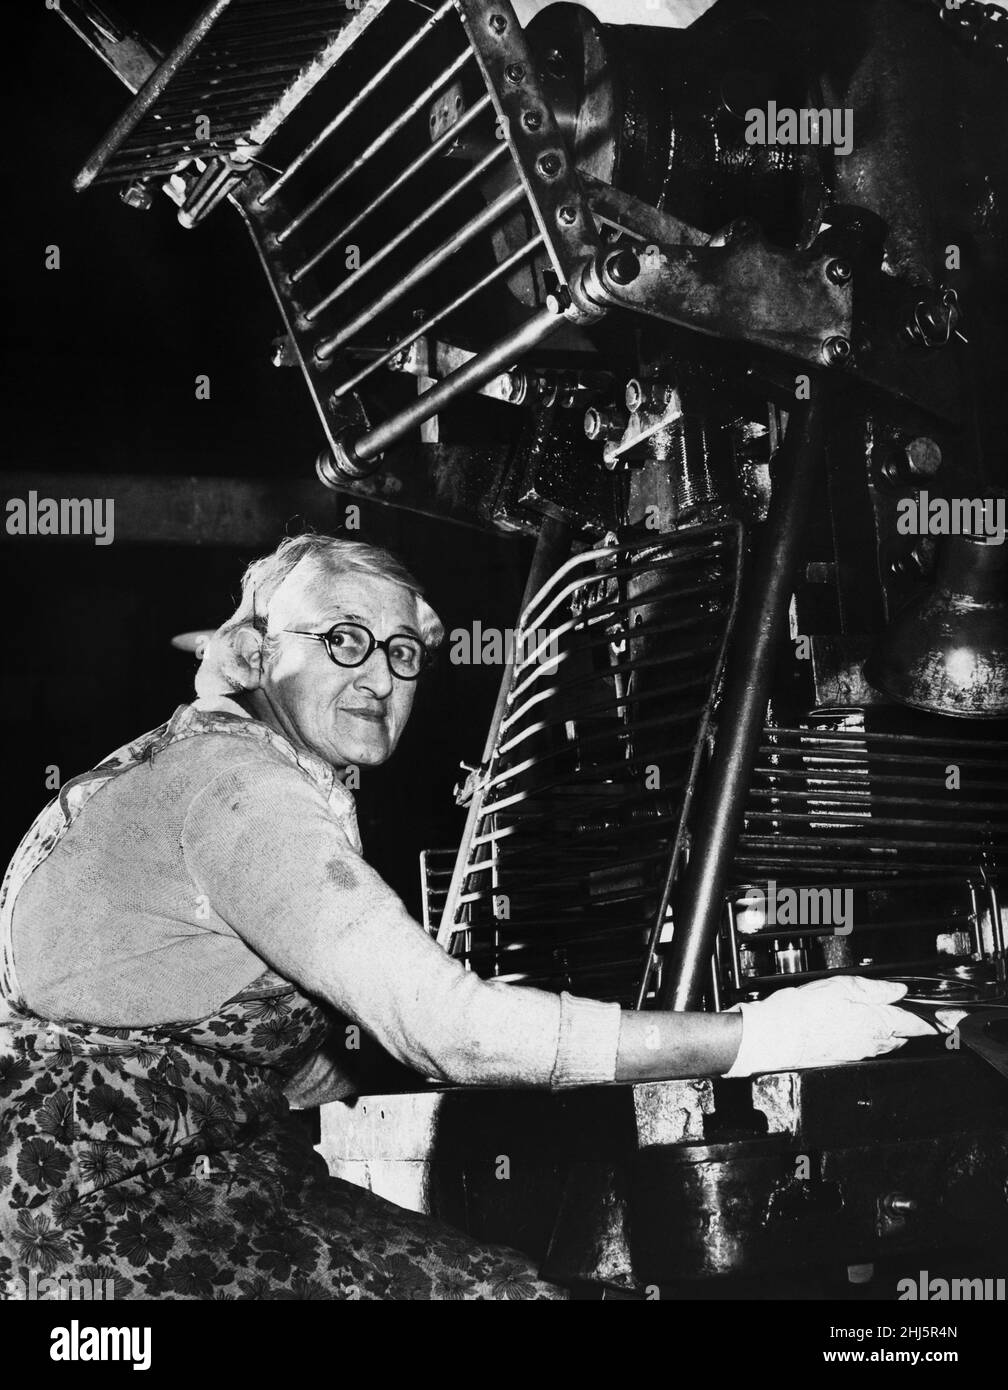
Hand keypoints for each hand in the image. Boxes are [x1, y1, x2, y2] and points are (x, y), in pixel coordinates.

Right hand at [722, 976, 937, 1077]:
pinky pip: (864, 1049)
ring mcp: (856, 1053)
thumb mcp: (842, 987)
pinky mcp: (842, 1058)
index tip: (939, 1022)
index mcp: (875, 1022)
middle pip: (900, 1037)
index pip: (912, 1024)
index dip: (929, 1022)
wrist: (776, 1036)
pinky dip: (867, 1040)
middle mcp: (871, 1043)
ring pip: (883, 1045)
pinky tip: (853, 1030)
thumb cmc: (804, 1010)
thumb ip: (875, 989)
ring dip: (888, 1035)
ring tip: (881, 1022)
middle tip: (909, 1018)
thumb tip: (898, 990)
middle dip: (907, 1028)